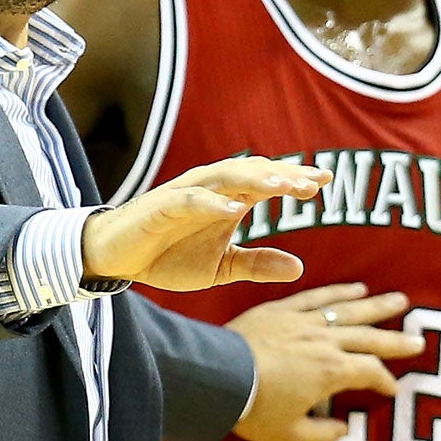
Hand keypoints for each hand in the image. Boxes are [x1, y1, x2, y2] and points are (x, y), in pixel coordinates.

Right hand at [82, 158, 331, 291]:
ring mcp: (186, 195)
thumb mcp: (221, 267)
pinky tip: (235, 208)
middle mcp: (211, 191)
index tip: (324, 180)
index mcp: (228, 201)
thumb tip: (300, 267)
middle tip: (314, 181)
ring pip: (226, 177)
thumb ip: (257, 264)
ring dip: (255, 179)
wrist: (116, 260)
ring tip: (283, 186)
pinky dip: (212, 202)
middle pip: (253, 173)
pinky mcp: (161, 207)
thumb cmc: (167, 255)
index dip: (294, 178)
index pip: (267, 182)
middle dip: (284, 175)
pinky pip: (190, 200)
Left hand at [230, 283, 426, 440]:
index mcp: (332, 372)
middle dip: (396, 340)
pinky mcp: (282, 310)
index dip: (386, 381)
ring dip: (376, 307)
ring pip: (348, 311)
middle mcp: (325, 342)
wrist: (217, 376)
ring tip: (399, 300)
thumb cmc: (255, 409)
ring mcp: (304, 322)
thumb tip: (343, 429)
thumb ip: (322, 434)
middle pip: (369, 337)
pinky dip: (338, 292)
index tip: (393, 389)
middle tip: (419, 339)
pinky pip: (317, 296)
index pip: (370, 373)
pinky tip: (356, 288)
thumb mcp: (290, 435)